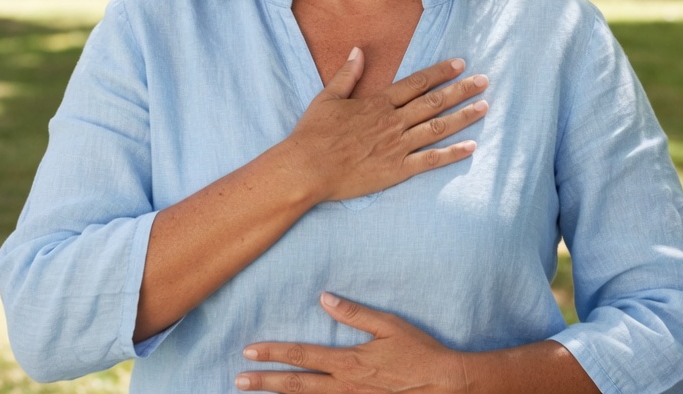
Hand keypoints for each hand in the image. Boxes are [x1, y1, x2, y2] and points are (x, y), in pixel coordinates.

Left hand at [236, 293, 468, 392]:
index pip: (302, 355)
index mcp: (349, 362)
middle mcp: (344, 386)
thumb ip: (355, 313)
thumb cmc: (419, 352)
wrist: (443, 386)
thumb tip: (325, 298)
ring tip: (255, 392)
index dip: (274, 353)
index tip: (250, 351)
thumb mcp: (389, 326)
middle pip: (296, 385)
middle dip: (264, 382)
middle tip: (238, 380)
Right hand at [284, 49, 488, 203]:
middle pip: (434, 101)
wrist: (306, 168)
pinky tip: (471, 147)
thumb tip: (358, 50)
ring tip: (484, 107)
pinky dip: (452, 153)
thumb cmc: (313, 134)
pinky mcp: (397, 170)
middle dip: (462, 90)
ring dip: (463, 117)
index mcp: (378, 103)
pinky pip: (431, 160)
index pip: (417, 83)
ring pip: (437, 127)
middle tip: (485, 81)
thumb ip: (347, 74)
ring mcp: (397, 146)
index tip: (460, 64)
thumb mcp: (327, 97)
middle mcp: (392, 121)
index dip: (441, 72)